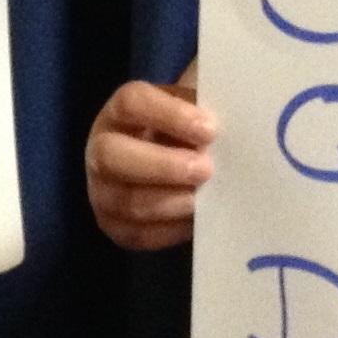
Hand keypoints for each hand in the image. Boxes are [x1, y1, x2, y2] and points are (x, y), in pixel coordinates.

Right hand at [85, 70, 217, 250]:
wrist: (171, 160)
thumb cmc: (185, 130)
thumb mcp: (192, 110)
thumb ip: (205, 112)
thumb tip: (237, 124)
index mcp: (120, 111)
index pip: (131, 103)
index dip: (169, 115)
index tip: (210, 130)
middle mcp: (100, 148)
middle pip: (111, 155)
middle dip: (162, 165)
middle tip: (206, 170)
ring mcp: (101, 190)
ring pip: (126, 201)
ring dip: (169, 202)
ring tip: (203, 200)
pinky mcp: (113, 225)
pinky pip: (136, 234)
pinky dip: (168, 231)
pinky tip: (195, 221)